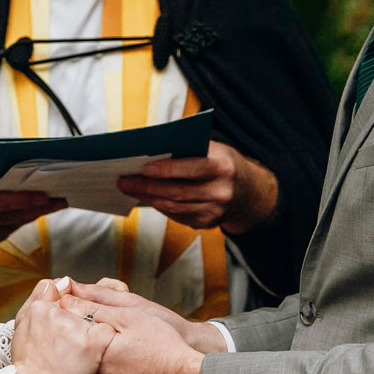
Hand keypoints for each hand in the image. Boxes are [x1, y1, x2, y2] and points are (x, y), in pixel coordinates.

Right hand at [0, 166, 62, 252]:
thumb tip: (14, 172)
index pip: (2, 203)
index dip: (26, 200)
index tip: (46, 195)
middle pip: (13, 216)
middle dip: (39, 208)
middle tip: (60, 199)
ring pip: (12, 226)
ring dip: (33, 215)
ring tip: (52, 204)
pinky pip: (6, 232)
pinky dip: (18, 222)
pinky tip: (30, 213)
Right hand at [10, 295, 114, 373]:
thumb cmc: (28, 361)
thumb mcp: (23, 323)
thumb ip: (39, 297)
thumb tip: (60, 281)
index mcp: (41, 307)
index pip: (65, 292)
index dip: (69, 307)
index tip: (65, 324)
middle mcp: (58, 313)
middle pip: (81, 306)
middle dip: (81, 319)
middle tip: (69, 342)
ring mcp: (76, 327)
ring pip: (95, 318)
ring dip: (91, 332)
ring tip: (77, 352)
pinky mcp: (92, 342)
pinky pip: (107, 332)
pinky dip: (103, 343)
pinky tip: (91, 355)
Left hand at [54, 285, 207, 373]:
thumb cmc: (163, 347)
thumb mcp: (129, 317)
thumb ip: (93, 308)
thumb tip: (65, 301)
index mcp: (92, 360)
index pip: (68, 339)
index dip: (73, 322)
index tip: (83, 315)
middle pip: (76, 357)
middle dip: (84, 342)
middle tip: (103, 329)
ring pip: (89, 371)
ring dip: (96, 358)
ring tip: (116, 344)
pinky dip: (110, 372)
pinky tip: (126, 361)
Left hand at [115, 141, 276, 231]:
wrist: (249, 192)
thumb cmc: (224, 163)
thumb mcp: (214, 149)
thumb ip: (188, 150)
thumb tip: (152, 151)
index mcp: (223, 168)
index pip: (191, 169)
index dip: (166, 169)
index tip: (142, 167)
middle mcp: (221, 193)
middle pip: (178, 192)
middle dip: (147, 187)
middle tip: (124, 180)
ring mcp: (214, 212)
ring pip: (174, 206)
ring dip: (148, 198)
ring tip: (129, 188)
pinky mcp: (207, 224)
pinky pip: (177, 215)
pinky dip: (159, 205)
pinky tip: (146, 197)